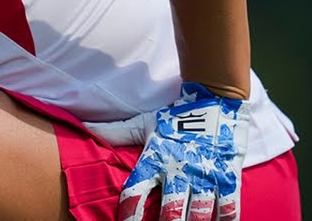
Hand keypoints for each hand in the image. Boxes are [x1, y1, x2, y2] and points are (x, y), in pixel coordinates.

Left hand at [116, 83, 249, 220]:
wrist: (214, 103)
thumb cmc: (174, 118)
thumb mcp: (143, 124)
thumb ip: (115, 132)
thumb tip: (83, 125)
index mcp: (155, 160)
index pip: (136, 190)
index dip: (129, 211)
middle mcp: (179, 170)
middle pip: (171, 209)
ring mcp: (205, 176)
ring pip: (200, 213)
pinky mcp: (228, 178)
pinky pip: (229, 208)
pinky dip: (225, 220)